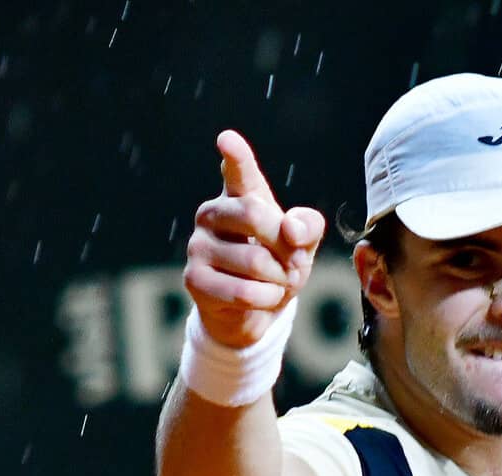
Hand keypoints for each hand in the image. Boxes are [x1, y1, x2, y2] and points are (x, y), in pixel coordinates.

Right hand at [183, 130, 327, 348]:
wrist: (254, 310)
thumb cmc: (277, 266)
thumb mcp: (302, 244)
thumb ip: (308, 227)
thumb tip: (292, 230)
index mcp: (239, 196)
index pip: (238, 172)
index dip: (236, 156)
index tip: (227, 139)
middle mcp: (212, 213)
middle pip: (254, 214)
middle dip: (285, 245)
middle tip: (295, 263)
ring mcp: (197, 245)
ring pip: (255, 261)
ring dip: (280, 279)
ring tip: (278, 282)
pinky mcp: (193, 279)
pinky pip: (243, 291)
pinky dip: (266, 299)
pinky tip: (264, 297)